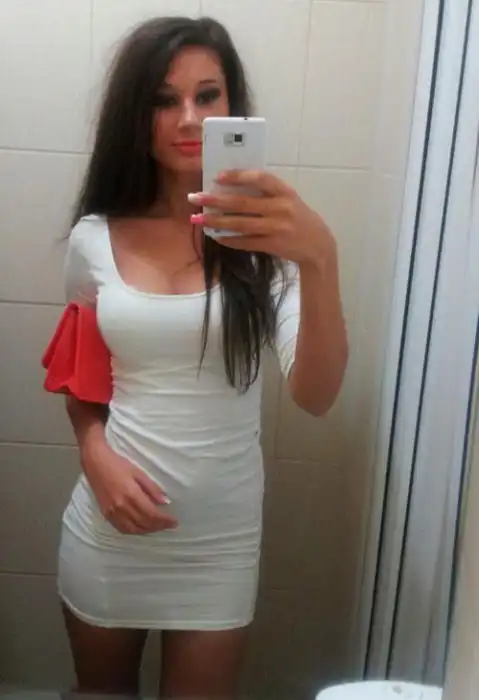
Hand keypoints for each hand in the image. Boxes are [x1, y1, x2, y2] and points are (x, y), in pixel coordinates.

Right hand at [81, 443, 177, 534]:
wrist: (95, 462)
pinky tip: (141, 528)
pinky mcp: (105, 514)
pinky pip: (121, 528)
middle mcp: (121, 506)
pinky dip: (133, 531)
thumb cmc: (118, 464)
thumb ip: (152, 488)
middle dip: (158, 526)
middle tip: (169, 525)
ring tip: (157, 527)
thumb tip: (165, 502)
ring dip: (147, 531)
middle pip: (144, 523)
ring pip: (132, 529)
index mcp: (131, 495)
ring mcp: (112, 512)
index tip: (174, 522)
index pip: (152, 514)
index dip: (164, 520)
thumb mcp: (139, 472)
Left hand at [189, 170, 334, 265]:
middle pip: (242, 203)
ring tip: (198, 219)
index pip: (260, 179)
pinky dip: (229, 239)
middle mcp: (281, 208)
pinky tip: (215, 236)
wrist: (318, 245)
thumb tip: (231, 189)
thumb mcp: (289, 200)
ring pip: (240, 224)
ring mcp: (276, 228)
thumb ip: (267, 194)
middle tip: (195, 198)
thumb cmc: (298, 218)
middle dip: (215, 200)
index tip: (218, 176)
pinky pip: (245, 242)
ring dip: (216, 221)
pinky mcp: (272, 245)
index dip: (238, 176)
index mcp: (285, 192)